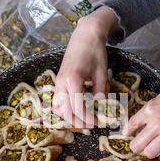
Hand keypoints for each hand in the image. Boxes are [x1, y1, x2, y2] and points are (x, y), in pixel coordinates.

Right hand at [53, 6, 118, 127]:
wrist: (84, 35)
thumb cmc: (95, 51)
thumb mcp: (102, 72)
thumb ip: (101, 90)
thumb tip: (101, 106)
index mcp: (73, 80)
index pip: (78, 108)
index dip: (88, 119)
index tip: (98, 122)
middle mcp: (62, 83)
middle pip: (65, 112)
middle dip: (78, 122)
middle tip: (92, 125)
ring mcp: (58, 82)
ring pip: (58, 108)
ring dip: (69, 116)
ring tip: (83, 119)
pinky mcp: (58, 80)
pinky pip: (57, 100)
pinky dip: (64, 109)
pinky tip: (75, 109)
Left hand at [122, 60, 159, 160]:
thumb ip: (152, 108)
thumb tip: (145, 117)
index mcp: (149, 109)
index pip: (131, 125)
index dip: (127, 132)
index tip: (128, 135)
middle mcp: (156, 123)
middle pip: (136, 144)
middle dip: (136, 146)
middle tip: (140, 144)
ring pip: (149, 153)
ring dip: (150, 152)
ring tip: (154, 148)